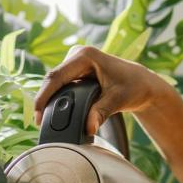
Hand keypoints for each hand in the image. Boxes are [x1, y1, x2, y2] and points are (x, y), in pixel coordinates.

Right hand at [35, 45, 170, 134]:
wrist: (143, 84)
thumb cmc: (135, 87)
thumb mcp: (118, 100)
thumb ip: (101, 112)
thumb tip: (89, 128)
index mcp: (85, 55)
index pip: (56, 76)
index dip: (44, 97)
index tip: (38, 116)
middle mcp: (77, 55)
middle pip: (52, 80)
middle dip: (44, 101)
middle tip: (40, 123)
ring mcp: (75, 63)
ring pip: (55, 84)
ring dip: (50, 101)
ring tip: (45, 122)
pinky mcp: (76, 72)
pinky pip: (61, 86)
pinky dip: (57, 100)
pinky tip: (54, 114)